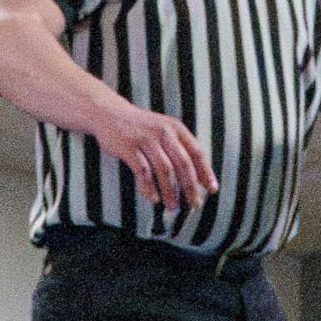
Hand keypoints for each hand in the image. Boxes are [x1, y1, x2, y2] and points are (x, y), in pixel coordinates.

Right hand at [91, 99, 216, 208]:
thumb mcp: (164, 129)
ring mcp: (146, 139)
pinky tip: (153, 199)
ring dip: (170, 192)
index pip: (197, 152)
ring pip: (164, 170)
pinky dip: (149, 188)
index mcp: (176, 128)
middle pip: (183, 163)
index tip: (211, 190)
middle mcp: (163, 132)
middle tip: (195, 204)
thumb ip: (179, 148)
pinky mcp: (129, 147)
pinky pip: (143, 172)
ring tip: (173, 207)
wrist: (109, 113)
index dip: (205, 172)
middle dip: (190, 186)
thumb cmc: (141, 127)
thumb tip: (198, 176)